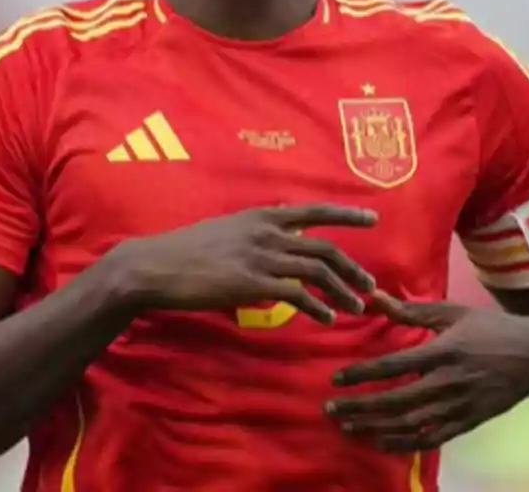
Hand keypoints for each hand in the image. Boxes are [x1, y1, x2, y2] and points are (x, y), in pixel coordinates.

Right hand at [111, 205, 378, 323]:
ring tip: (355, 307)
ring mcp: (260, 257)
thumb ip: (256, 236)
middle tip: (370, 285)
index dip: (346, 215)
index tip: (373, 217)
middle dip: (352, 268)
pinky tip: (327, 317)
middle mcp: (266, 232)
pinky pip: (297, 295)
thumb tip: (279, 247)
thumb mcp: (227, 231)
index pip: (314, 211)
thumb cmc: (186, 252)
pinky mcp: (252, 284)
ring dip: (342, 291)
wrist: (156, 266)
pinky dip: (317, 307)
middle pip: (324, 248)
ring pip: (316, 272)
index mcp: (261, 215)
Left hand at [326, 291, 528, 451]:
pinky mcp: (468, 423)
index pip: (395, 366)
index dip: (363, 374)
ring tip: (348, 428)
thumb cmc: (491, 329)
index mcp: (446, 351)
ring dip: (376, 429)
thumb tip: (374, 297)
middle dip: (361, 408)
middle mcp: (451, 382)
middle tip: (331, 410)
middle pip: (397, 401)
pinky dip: (403, 444)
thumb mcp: (453, 313)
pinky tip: (380, 442)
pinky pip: (431, 439)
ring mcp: (460, 406)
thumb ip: (412, 310)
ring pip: (411, 425)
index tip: (336, 379)